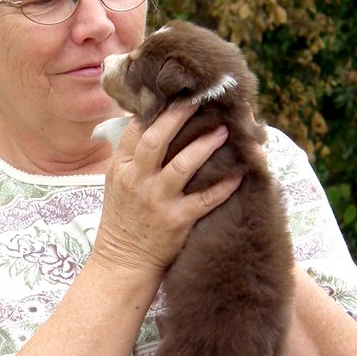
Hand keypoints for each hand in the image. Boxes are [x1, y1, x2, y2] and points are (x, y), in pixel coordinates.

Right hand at [92, 105, 241, 275]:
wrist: (123, 262)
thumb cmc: (124, 219)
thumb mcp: (116, 183)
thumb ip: (131, 156)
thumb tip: (151, 122)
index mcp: (121, 168)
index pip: (136, 130)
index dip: (157, 109)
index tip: (177, 94)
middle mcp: (137, 181)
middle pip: (157, 139)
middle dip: (180, 116)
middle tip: (203, 99)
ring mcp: (156, 201)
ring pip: (183, 165)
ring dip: (206, 145)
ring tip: (225, 130)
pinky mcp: (176, 221)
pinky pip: (205, 198)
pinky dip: (224, 184)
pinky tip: (240, 172)